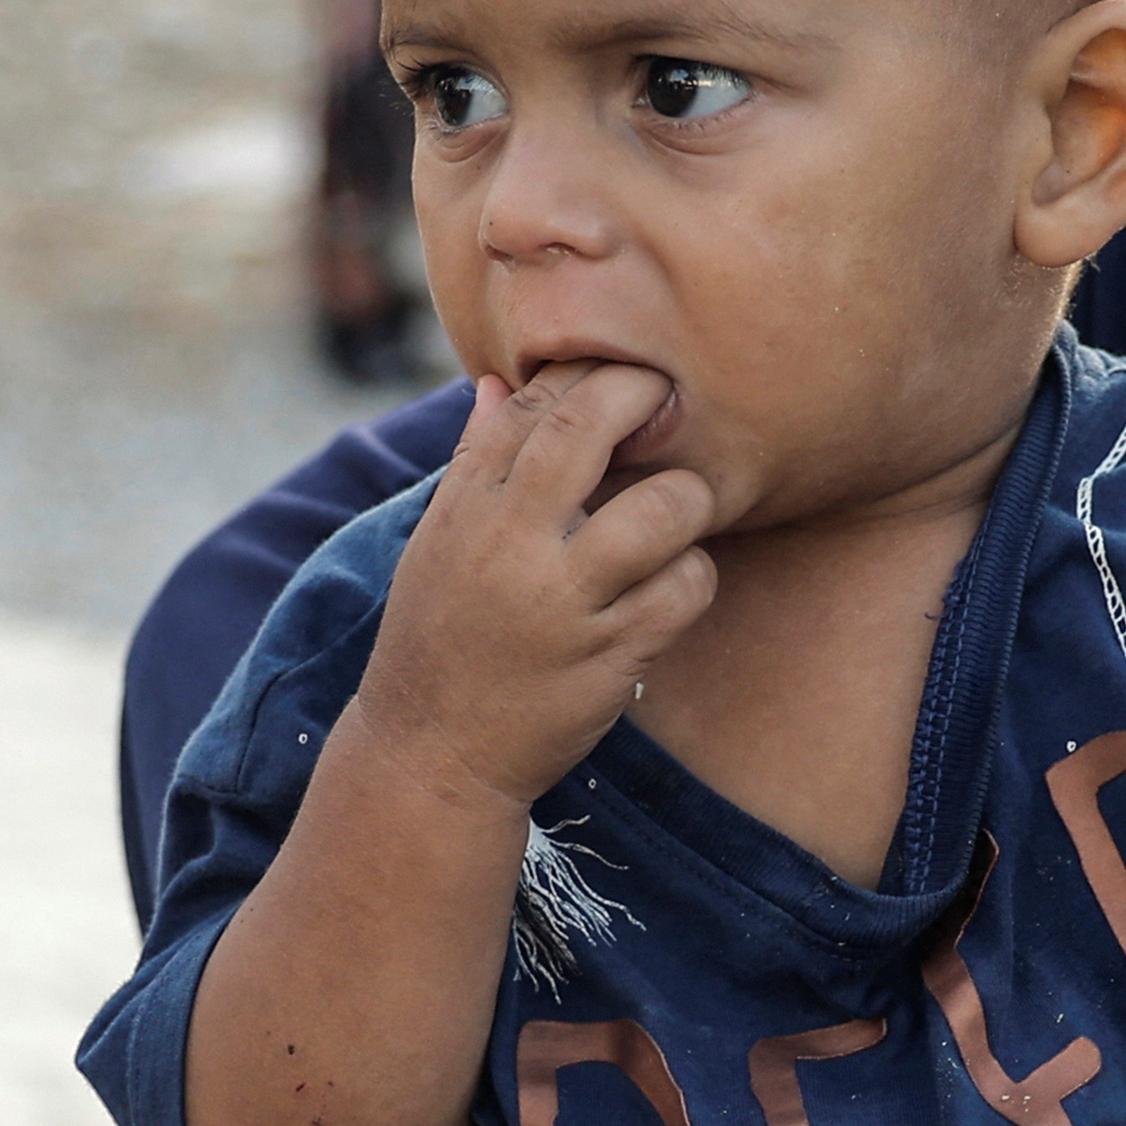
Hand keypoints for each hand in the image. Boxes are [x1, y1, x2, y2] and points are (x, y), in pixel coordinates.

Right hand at [354, 366, 719, 814]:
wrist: (431, 754)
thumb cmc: (440, 638)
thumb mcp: (437, 545)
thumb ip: (475, 462)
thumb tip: (495, 383)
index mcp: (466, 508)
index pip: (530, 404)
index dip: (586, 371)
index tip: (620, 372)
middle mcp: (510, 545)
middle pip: (587, 429)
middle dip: (641, 394)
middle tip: (669, 400)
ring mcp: (562, 603)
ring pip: (661, 510)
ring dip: (687, 498)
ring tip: (678, 512)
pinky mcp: (608, 657)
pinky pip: (685, 589)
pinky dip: (694, 576)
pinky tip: (677, 582)